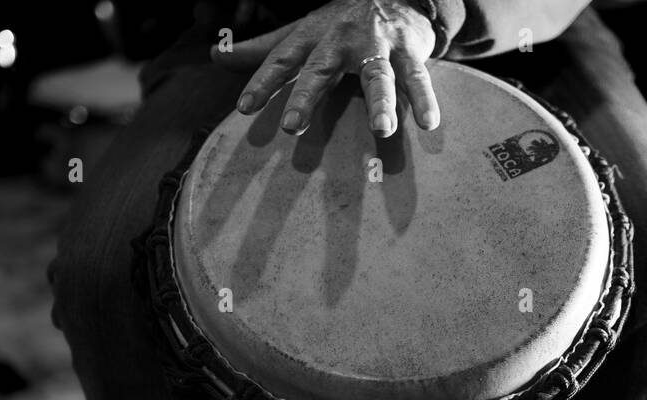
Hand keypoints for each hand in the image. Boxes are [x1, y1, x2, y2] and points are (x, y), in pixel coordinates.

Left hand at [211, 0, 440, 138]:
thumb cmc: (340, 24)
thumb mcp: (300, 33)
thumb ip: (262, 50)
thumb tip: (216, 56)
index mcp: (312, 37)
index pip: (281, 59)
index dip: (262, 82)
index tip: (245, 108)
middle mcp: (341, 40)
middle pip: (322, 69)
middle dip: (307, 96)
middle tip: (293, 127)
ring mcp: (377, 44)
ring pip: (378, 74)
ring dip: (381, 101)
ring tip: (382, 129)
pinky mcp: (409, 50)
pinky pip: (418, 77)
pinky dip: (425, 99)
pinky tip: (430, 123)